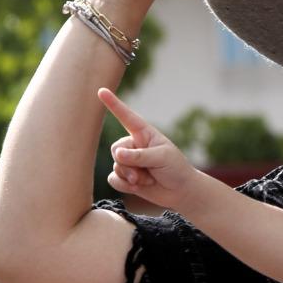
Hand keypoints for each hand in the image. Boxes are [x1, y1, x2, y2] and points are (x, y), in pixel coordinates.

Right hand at [100, 89, 205, 210]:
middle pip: (116, 149)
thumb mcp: (161, 158)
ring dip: (130, 177)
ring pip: (116, 166)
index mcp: (144, 133)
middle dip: (127, 163)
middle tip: (141, 174)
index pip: (126, 117)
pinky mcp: (126, 177)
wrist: (181, 191)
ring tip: (147, 180)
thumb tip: (116, 154)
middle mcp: (134, 145)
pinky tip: (138, 188)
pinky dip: (124, 185)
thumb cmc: (175, 169)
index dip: (113, 104)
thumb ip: (139, 156)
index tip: (101, 91)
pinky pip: (113, 179)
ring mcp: (129, 162)